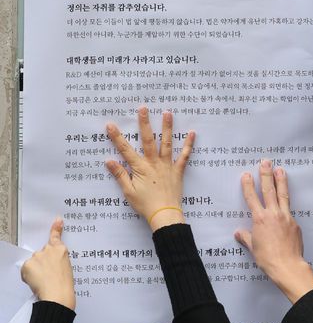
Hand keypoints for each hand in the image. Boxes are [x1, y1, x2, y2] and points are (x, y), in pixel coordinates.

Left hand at [21, 218, 75, 309]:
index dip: (56, 228)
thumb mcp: (68, 270)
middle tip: (49, 276)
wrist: (58, 296)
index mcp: (61, 251)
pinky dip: (29, 277)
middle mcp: (48, 250)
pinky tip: (37, 283)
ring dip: (36, 270)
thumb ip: (58, 262)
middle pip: (42, 254)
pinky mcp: (28, 264)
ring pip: (33, 262)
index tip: (57, 220)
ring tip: (45, 282)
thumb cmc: (65, 287)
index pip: (56, 236)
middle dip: (43, 263)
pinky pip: (26, 270)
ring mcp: (37, 256)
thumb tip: (50, 266)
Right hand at [105, 108, 193, 228]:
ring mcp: (167, 166)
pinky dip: (189, 145)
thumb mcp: (129, 191)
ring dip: (167, 127)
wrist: (165, 215)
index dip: (117, 137)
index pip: (125, 150)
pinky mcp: (178, 171)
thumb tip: (109, 161)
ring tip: (168, 113)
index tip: (110, 124)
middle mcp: (154, 163)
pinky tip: (192, 133)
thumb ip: (120, 175)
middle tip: (143, 108)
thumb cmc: (145, 205)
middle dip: (144, 123)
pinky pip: (184, 156)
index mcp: (140, 168)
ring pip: (166, 143)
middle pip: (148, 140)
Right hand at [235, 161, 312, 302]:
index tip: (246, 174)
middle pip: (269, 190)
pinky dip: (286, 204)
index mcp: (260, 219)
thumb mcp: (253, 248)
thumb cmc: (268, 259)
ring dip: (281, 181)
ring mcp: (285, 218)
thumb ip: (246, 237)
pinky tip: (285, 202)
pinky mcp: (295, 224)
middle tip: (265, 162)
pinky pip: (289, 211)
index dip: (248, 185)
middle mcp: (273, 215)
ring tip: (280, 169)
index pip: (252, 198)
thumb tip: (239, 233)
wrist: (288, 266)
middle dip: (266, 174)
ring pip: (282, 195)